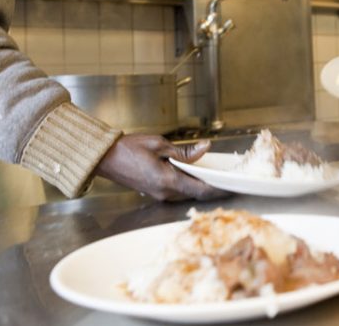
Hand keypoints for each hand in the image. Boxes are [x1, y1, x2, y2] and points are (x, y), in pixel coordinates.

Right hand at [95, 135, 227, 200]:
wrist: (105, 158)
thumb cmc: (128, 149)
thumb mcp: (159, 144)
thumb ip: (184, 151)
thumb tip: (205, 148)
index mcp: (167, 181)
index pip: (202, 189)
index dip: (220, 190)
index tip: (234, 187)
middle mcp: (165, 193)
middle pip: (197, 193)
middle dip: (214, 188)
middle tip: (231, 180)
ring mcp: (159, 194)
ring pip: (188, 193)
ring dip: (202, 187)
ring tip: (218, 177)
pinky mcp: (155, 192)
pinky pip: (179, 190)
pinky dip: (190, 184)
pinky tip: (197, 174)